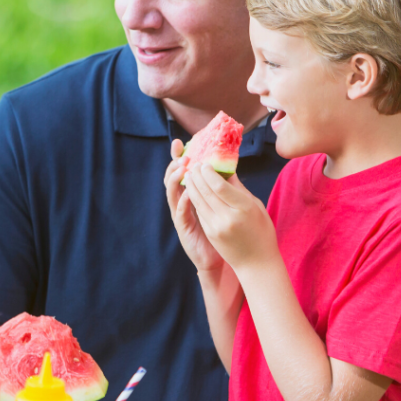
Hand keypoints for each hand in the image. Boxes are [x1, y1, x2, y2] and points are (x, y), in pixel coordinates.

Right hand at [165, 140, 224, 273]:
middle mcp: (182, 201)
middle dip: (174, 165)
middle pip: (172, 179)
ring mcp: (180, 214)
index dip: (178, 157)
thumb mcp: (223, 203)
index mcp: (191, 193)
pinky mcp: (183, 228)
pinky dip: (183, 203)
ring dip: (176, 180)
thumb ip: (222, 187)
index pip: (182, 171)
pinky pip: (180, 213)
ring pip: (172, 194)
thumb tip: (229, 165)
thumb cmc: (222, 229)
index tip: (179, 143)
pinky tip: (188, 194)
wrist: (219, 257)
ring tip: (182, 169)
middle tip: (182, 155)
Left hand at [182, 162, 279, 272]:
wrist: (257, 263)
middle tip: (194, 165)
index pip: (220, 186)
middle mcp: (229, 217)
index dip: (209, 173)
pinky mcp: (210, 233)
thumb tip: (227, 171)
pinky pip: (200, 212)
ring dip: (192, 186)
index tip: (205, 163)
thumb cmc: (261, 231)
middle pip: (206, 191)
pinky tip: (193, 190)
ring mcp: (217, 227)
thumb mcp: (256, 207)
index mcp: (244, 208)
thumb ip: (239, 189)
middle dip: (198, 176)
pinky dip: (195, 199)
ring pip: (199, 201)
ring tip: (189, 174)